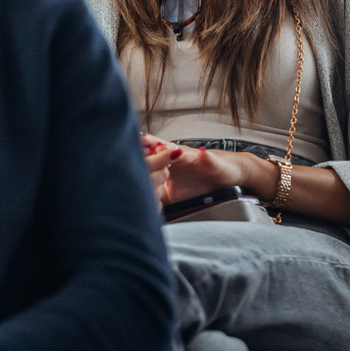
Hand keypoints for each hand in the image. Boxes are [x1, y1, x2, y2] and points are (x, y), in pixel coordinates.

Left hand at [141, 135, 263, 204]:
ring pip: (182, 152)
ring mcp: (195, 158)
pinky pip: (209, 159)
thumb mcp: (173, 193)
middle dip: (149, 146)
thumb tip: (137, 208)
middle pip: (162, 149)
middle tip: (137, 142)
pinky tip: (203, 155)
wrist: (225, 176)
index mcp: (168, 164)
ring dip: (172, 150)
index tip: (124, 155)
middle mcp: (180, 158)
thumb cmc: (198, 184)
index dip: (139, 157)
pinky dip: (206, 157)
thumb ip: (156, 196)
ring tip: (162, 148)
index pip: (150, 158)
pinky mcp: (212, 163)